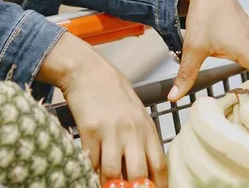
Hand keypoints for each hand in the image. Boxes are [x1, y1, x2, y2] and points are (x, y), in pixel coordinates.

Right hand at [39, 33, 166, 186]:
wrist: (89, 72)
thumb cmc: (114, 93)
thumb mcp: (136, 114)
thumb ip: (142, 140)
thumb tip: (145, 170)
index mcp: (147, 128)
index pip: (159, 165)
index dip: (159, 186)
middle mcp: (132, 131)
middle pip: (139, 174)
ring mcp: (111, 132)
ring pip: (113, 174)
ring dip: (111, 186)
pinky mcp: (89, 131)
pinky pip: (91, 162)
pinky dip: (91, 173)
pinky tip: (92, 175)